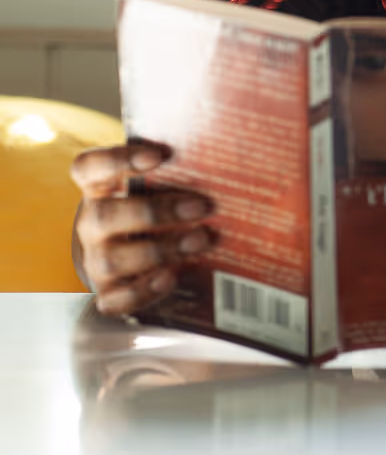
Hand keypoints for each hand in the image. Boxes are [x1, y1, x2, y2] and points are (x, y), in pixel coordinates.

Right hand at [70, 143, 214, 315]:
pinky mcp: (109, 294)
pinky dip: (143, 290)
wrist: (138, 257)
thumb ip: (177, 177)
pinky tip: (171, 278)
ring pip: (111, 259)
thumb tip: (228, 165)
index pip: (89, 168)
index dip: (117, 160)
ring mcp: (96, 260)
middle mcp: (91, 224)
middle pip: (104, 216)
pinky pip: (115, 300)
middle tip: (202, 206)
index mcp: (98, 189)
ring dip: (159, 250)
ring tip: (201, 241)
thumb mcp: (158, 190)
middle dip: (155, 212)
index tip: (158, 155)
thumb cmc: (156, 212)